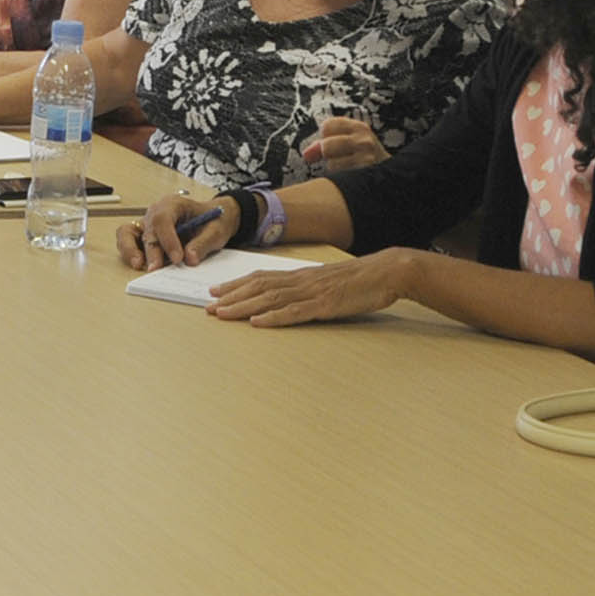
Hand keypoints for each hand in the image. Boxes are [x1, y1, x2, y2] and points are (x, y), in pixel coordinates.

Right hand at [118, 194, 234, 268]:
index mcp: (173, 205)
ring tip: (138, 265)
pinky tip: (138, 265)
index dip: (167, 239)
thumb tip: (190, 258)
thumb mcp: (216, 230)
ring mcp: (147, 225)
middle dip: (151, 251)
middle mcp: (156, 213)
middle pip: (147, 230)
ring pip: (127, 233)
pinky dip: (130, 253)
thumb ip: (203, 243)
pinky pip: (128, 243)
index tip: (177, 258)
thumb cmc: (213, 221)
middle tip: (156, 269)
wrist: (213, 221)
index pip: (163, 219)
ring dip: (130, 250)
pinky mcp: (143, 238)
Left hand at [201, 251, 411, 327]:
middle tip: (208, 306)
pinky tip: (258, 323)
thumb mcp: (327, 282)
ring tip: (222, 313)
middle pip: (259, 288)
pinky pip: (295, 313)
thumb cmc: (358, 279)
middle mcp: (301, 281)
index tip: (216, 291)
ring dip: (244, 307)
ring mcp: (312, 293)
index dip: (236, 285)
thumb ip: (306, 288)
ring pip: (270, 299)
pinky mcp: (325, 306)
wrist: (386, 272)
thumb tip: (286, 297)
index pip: (261, 278)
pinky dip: (274, 318)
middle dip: (231, 297)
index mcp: (301, 275)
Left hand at [301, 115, 386, 170]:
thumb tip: (306, 154)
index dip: (325, 136)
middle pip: (326, 146)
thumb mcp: (350, 143)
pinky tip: (353, 176)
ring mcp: (366, 158)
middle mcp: (364, 140)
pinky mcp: (365, 174)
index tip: (333, 142)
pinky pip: (340, 177)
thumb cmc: (365, 157)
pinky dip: (342, 179)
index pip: (327, 126)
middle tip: (341, 157)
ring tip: (350, 168)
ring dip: (336, 169)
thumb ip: (325, 143)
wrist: (392, 176)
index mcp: (359, 127)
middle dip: (328, 154)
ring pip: (332, 164)